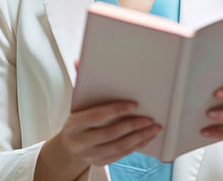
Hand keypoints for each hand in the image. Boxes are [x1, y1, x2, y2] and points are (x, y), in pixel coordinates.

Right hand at [34, 65, 161, 180]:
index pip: (97, 116)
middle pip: (110, 134)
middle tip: (150, 118)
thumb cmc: (77, 118)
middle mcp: (80, 142)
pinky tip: (148, 137)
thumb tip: (78, 60)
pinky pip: (122, 155)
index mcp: (74, 124)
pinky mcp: (100, 162)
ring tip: (154, 127)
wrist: (68, 148)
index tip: (135, 104)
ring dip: (140, 137)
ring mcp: (90, 155)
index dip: (117, 110)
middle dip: (133, 125)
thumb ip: (80, 83)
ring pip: (119, 147)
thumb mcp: (76, 103)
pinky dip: (137, 146)